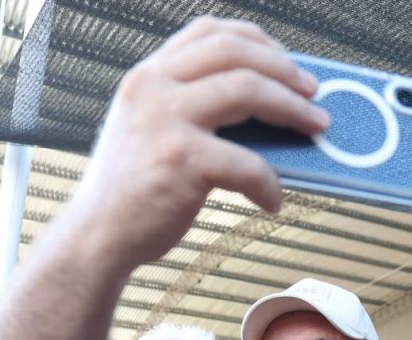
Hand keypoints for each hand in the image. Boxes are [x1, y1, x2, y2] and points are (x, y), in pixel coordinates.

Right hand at [61, 17, 327, 268]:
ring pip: (248, 89)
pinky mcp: (182, 160)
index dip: (257, 39)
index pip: (208, 31)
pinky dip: (269, 183)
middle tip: (313, 93)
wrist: (96, 237)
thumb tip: (265, 112)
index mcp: (147, 75)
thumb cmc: (131, 192)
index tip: (286, 61)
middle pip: (236, 51)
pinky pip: (248, 162)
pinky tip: (271, 200)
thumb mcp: (149, 130)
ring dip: (293, 109)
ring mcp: (165, 120)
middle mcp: (153, 87)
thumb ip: (190, 108)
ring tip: (315, 128)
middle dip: (285, 69)